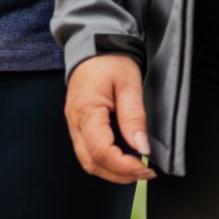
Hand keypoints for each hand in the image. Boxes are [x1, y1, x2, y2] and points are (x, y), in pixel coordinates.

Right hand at [65, 54, 155, 183]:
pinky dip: (105, 161)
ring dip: (111, 171)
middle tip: (145, 173)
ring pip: (87, 161)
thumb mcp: (129, 84)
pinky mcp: (77, 123)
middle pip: (91, 162)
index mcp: (87, 111)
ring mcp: (73, 123)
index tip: (146, 168)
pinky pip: (86, 151)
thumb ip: (134, 117)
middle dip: (119, 175)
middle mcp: (75, 121)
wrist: (93, 43)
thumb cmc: (110, 60)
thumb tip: (142, 148)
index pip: (101, 151)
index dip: (124, 166)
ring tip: (136, 169)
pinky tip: (122, 158)